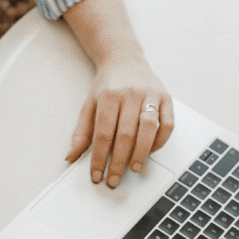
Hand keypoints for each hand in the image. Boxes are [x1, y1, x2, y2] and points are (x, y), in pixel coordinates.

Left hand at [65, 58, 173, 187]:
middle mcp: (130, 94)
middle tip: (114, 179)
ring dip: (141, 153)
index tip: (97, 175)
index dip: (99, 158)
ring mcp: (150, 95)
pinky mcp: (166, 97)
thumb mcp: (89, 105)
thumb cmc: (106, 86)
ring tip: (133, 169)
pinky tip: (150, 151)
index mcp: (108, 96)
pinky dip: (160, 141)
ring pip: (148, 129)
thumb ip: (81, 133)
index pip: (103, 133)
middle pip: (125, 134)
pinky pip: (167, 124)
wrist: (125, 59)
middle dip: (119, 161)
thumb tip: (71, 157)